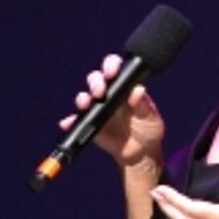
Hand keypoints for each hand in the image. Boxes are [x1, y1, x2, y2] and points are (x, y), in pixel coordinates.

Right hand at [61, 52, 164, 170]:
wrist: (140, 153)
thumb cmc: (148, 130)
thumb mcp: (150, 118)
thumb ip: (144, 105)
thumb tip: (138, 90)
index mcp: (124, 86)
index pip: (114, 68)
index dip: (111, 66)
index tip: (111, 73)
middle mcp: (108, 93)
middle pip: (96, 79)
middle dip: (95, 82)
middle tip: (99, 92)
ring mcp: (97, 107)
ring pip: (84, 97)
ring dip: (82, 99)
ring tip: (85, 104)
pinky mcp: (89, 123)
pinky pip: (77, 120)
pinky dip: (70, 121)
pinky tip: (67, 124)